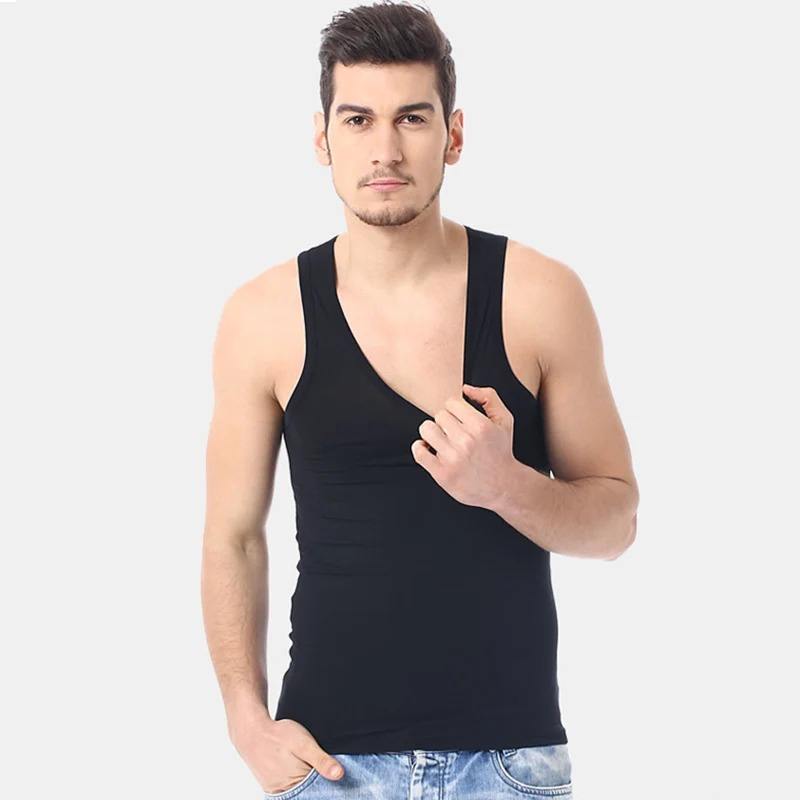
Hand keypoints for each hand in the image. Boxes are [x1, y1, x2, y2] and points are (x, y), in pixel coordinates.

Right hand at [232, 716, 344, 793]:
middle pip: (309, 792)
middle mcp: (286, 792)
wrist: (251, 732)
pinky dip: (296, 781)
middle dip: (318, 782)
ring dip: (307, 781)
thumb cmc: (278, 736)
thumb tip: (340, 774)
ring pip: (300, 791)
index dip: (329, 780)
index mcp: (296, 784)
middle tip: (313, 761)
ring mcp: (277, 791)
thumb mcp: (303, 743)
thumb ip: (321, 760)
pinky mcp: (272, 786)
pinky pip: (289, 788)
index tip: (336, 774)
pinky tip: (297, 767)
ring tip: (303, 762)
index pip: (320, 790)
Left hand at [410, 383, 517, 508]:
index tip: (459, 420)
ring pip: (426, 429)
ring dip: (432, 434)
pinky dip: (420, 448)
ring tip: (442, 441)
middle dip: (445, 423)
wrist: (504, 486)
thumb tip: (465, 388)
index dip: (454, 410)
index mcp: (480, 426)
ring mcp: (452, 458)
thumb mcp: (504, 420)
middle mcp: (466, 441)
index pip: (451, 403)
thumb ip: (489, 397)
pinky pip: (418, 451)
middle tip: (454, 434)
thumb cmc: (501, 451)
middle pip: (439, 415)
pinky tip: (430, 450)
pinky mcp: (442, 474)